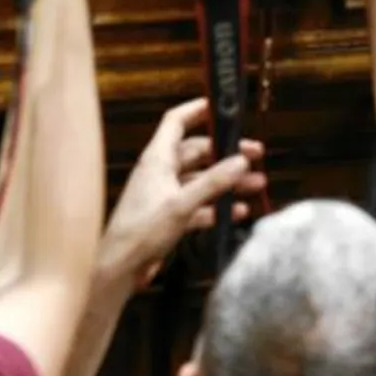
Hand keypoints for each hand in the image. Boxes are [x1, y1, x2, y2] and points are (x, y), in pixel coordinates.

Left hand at [99, 98, 266, 289]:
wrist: (118, 269)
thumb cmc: (141, 232)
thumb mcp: (181, 205)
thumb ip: (213, 182)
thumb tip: (241, 160)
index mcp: (157, 159)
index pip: (176, 122)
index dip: (198, 110)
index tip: (223, 107)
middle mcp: (161, 172)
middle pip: (198, 151)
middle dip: (227, 153)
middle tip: (255, 155)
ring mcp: (166, 194)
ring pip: (202, 179)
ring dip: (229, 181)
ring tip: (257, 184)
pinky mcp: (169, 215)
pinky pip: (200, 204)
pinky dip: (219, 206)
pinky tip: (238, 212)